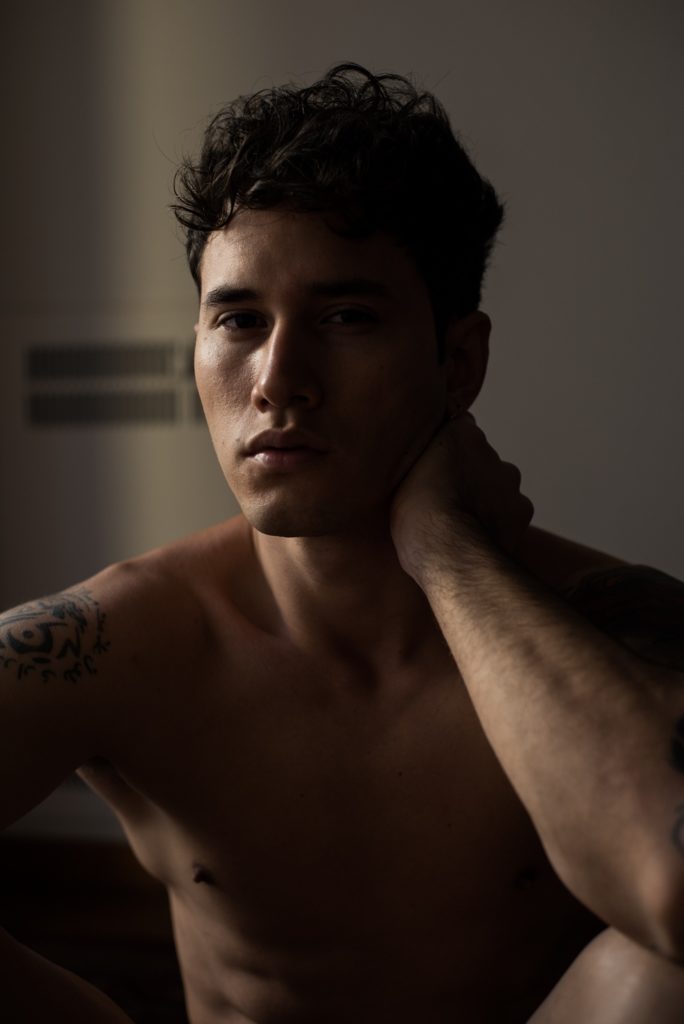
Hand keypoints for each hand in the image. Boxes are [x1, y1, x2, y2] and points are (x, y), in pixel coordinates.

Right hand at [390, 412, 534, 581]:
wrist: (448, 551)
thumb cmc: (417, 516)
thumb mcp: (402, 477)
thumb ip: (422, 459)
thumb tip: (430, 459)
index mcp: (460, 435)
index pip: (459, 429)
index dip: (446, 451)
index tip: (436, 468)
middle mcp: (490, 451)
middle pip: (480, 459)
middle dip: (468, 476)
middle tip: (446, 500)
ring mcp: (509, 479)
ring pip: (498, 485)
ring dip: (485, 497)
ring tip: (462, 522)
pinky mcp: (522, 508)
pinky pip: (511, 510)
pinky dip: (500, 519)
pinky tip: (480, 534)